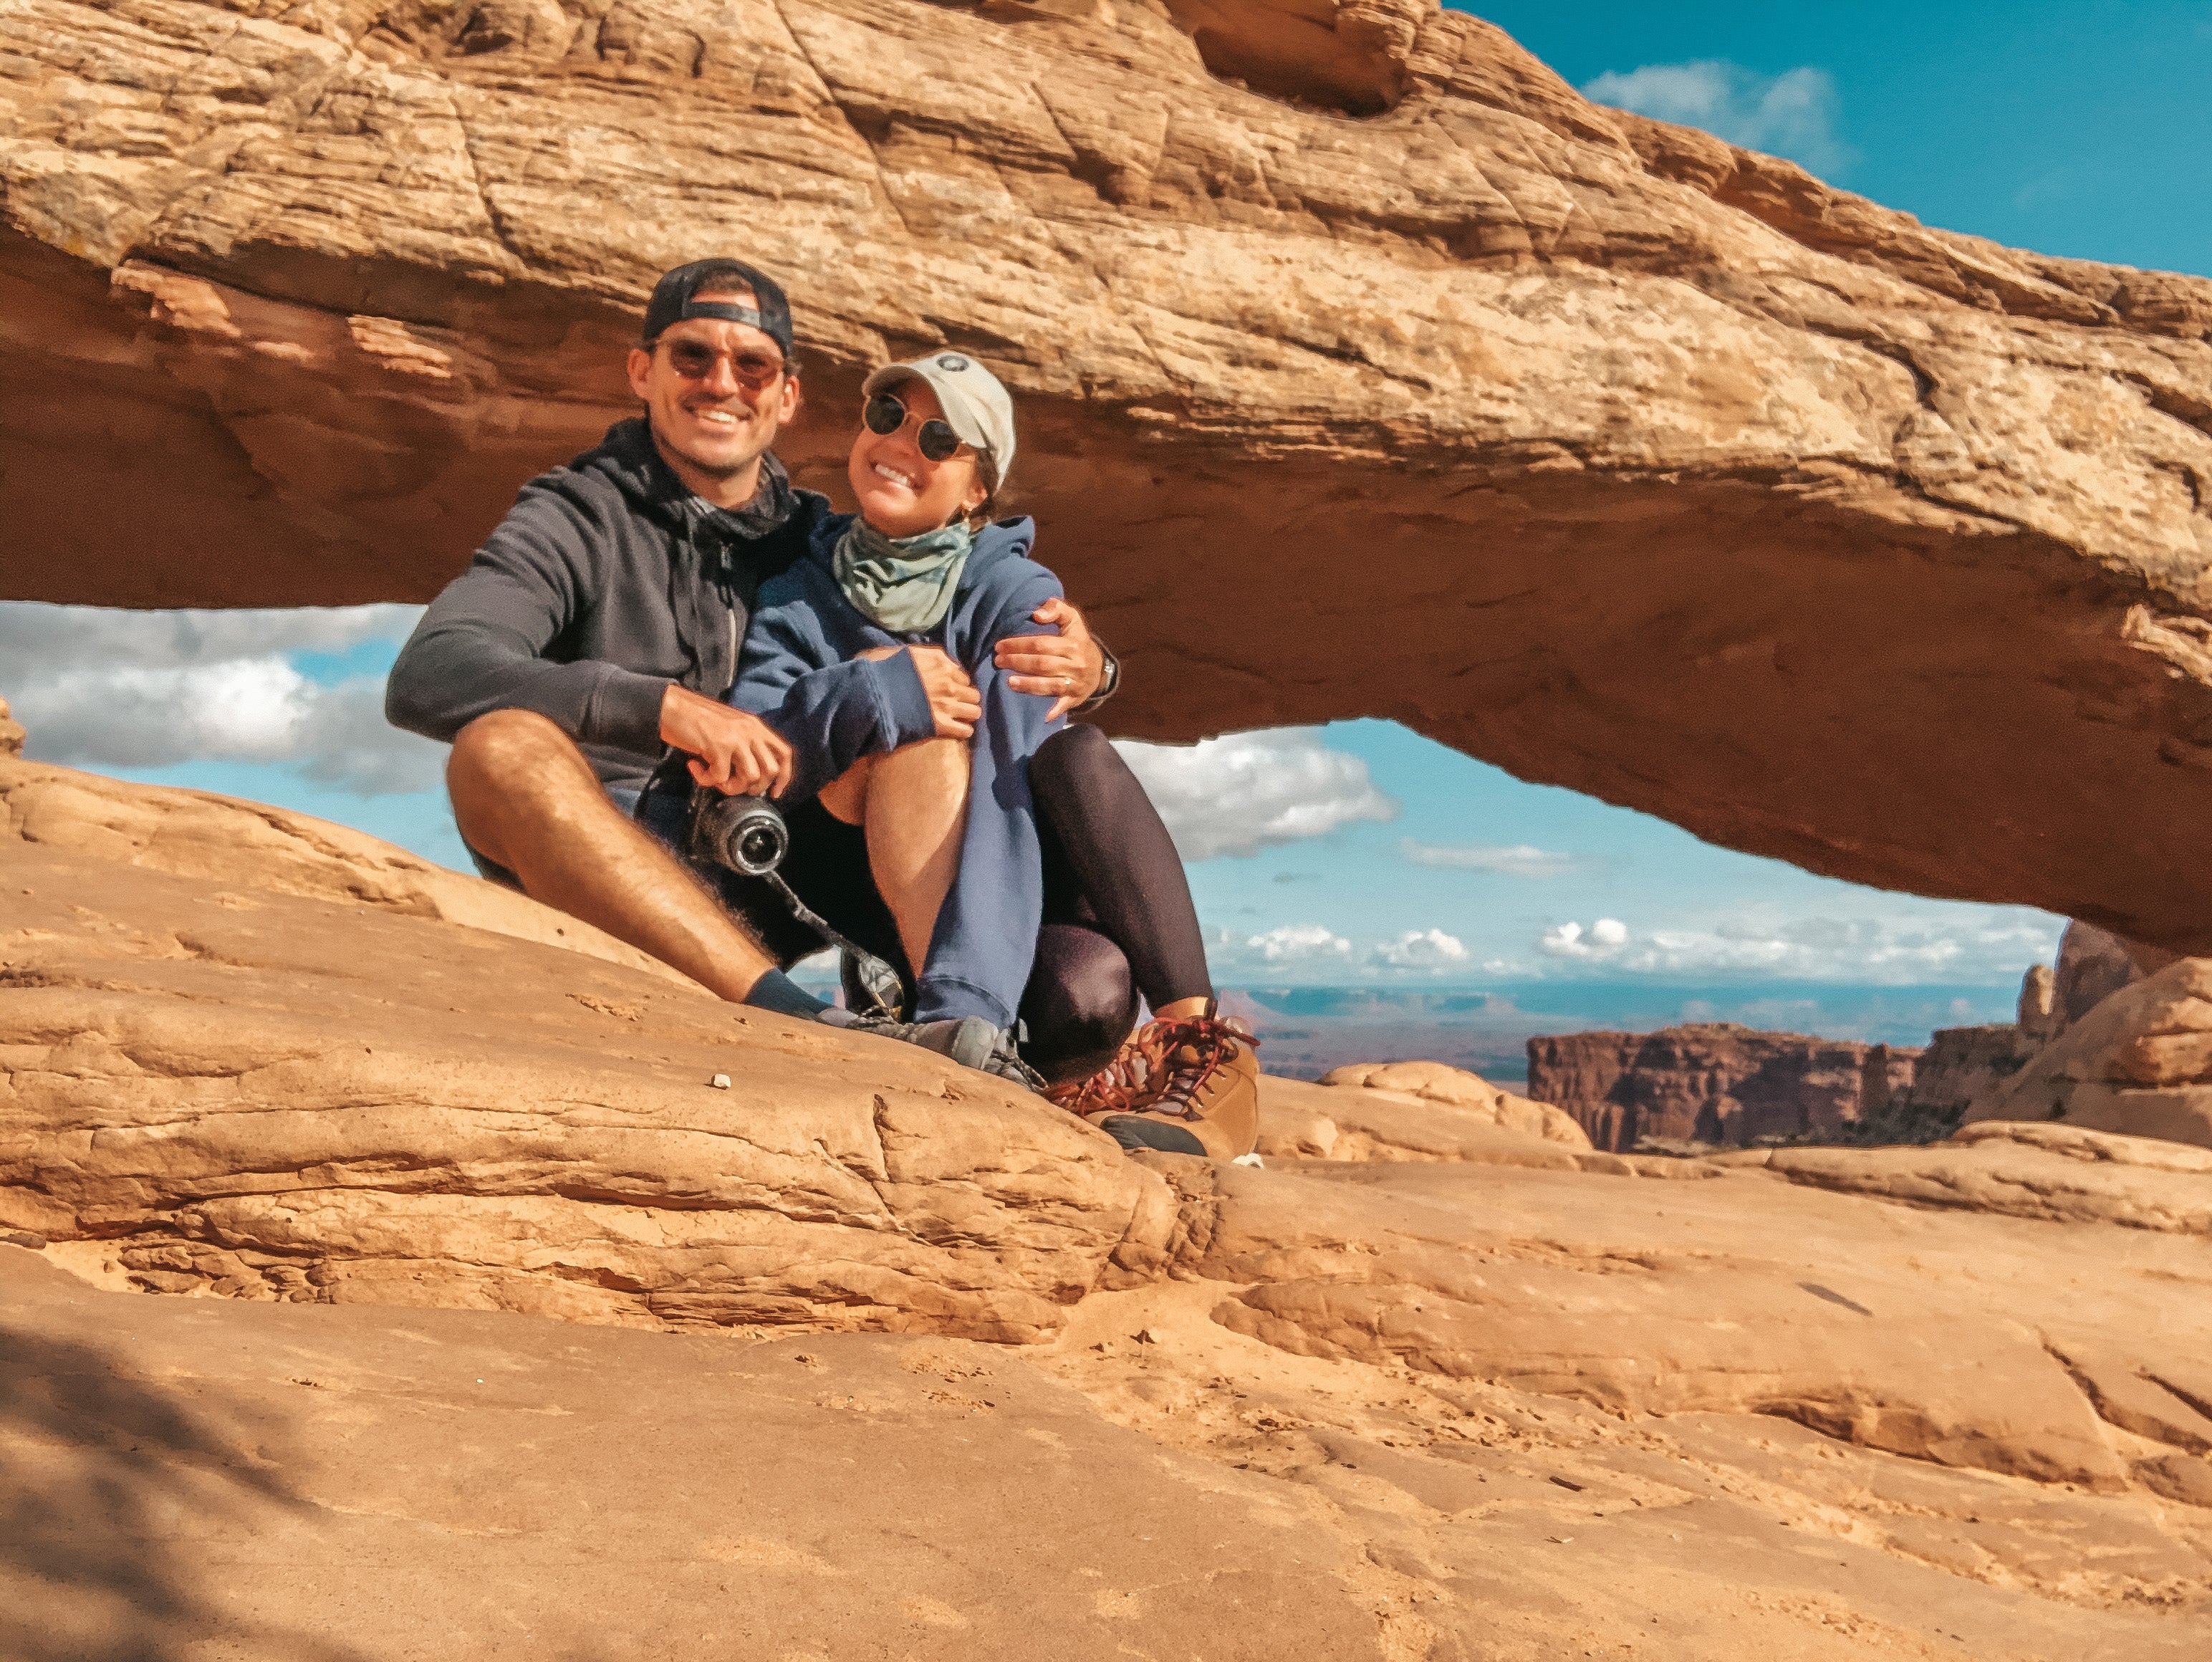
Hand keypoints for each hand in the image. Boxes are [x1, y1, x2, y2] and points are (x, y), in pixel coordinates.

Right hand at [659, 684, 792, 796]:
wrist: (671, 706)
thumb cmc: (695, 718)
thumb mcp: (730, 727)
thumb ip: (744, 744)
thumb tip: (749, 775)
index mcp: (756, 726)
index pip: (784, 753)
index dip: (784, 776)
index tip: (774, 792)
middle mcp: (751, 731)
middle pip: (770, 770)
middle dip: (754, 787)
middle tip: (733, 785)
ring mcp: (736, 738)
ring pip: (751, 777)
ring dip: (731, 787)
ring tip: (713, 778)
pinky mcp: (718, 746)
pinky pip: (721, 777)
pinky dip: (706, 780)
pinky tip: (695, 768)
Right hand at [860, 645, 980, 738]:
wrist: (873, 694)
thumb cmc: (884, 670)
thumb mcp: (905, 652)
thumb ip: (928, 654)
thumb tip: (944, 662)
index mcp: (941, 665)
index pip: (963, 676)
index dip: (957, 683)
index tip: (949, 689)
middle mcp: (949, 684)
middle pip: (973, 694)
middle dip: (966, 699)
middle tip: (955, 704)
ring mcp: (946, 705)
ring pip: (974, 712)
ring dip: (967, 714)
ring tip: (959, 718)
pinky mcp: (940, 725)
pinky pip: (965, 731)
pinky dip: (963, 731)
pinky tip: (956, 730)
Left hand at [995, 596, 1103, 720]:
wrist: (1098, 667)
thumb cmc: (1077, 640)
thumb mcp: (1071, 619)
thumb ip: (1056, 608)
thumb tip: (1037, 615)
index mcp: (1073, 644)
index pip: (1041, 644)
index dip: (1019, 645)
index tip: (1000, 645)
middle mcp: (1075, 664)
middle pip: (1042, 664)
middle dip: (1018, 662)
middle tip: (998, 661)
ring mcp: (1075, 683)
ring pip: (1049, 685)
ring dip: (1028, 685)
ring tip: (1009, 682)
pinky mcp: (1074, 698)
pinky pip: (1063, 705)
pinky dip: (1053, 710)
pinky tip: (1041, 714)